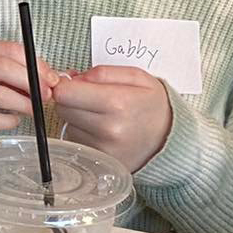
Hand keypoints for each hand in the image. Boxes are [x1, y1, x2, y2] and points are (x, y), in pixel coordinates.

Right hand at [0, 40, 56, 134]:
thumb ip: (8, 69)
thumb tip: (49, 79)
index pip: (7, 49)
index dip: (35, 63)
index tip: (51, 78)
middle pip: (3, 68)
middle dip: (32, 82)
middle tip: (47, 96)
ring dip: (24, 104)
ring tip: (34, 110)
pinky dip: (8, 121)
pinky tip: (13, 120)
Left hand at [50, 66, 172, 173]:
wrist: (170, 140)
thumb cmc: (152, 105)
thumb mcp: (137, 77)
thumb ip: (102, 72)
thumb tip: (71, 79)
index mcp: (118, 103)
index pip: (65, 93)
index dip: (65, 84)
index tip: (73, 83)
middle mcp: (108, 129)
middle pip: (62, 108)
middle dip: (71, 98)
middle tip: (90, 96)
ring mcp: (103, 149)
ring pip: (66, 124)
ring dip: (76, 116)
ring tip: (101, 114)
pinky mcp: (98, 160)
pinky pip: (75, 139)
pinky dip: (82, 132)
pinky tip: (101, 129)